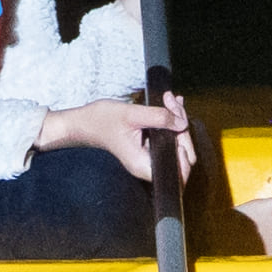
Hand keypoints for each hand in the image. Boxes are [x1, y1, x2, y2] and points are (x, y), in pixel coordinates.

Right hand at [35, 91, 194, 176]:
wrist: (85, 122)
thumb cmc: (102, 120)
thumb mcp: (132, 114)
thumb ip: (159, 118)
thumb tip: (182, 123)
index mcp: (143, 164)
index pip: (178, 171)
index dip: (185, 153)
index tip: (179, 131)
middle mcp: (147, 165)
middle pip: (181, 156)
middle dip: (182, 127)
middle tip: (173, 104)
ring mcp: (148, 157)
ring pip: (176, 144)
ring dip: (177, 120)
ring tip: (169, 100)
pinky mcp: (148, 148)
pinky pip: (168, 138)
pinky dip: (172, 120)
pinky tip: (170, 104)